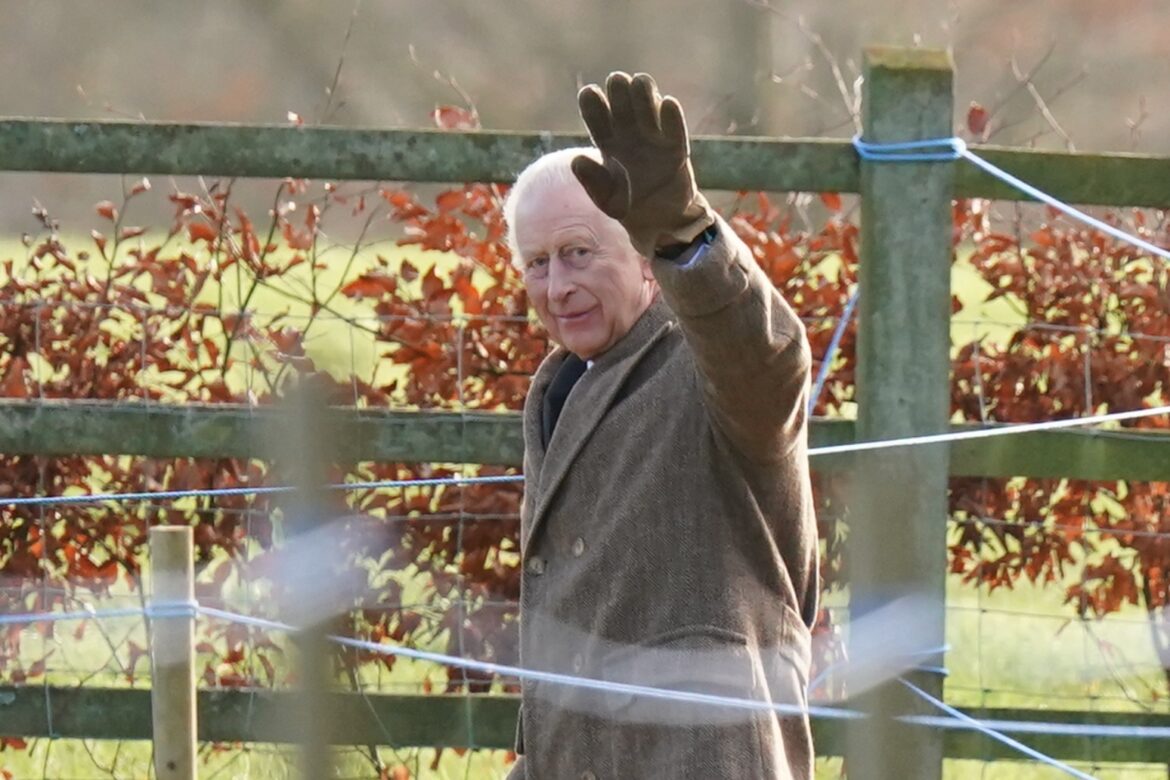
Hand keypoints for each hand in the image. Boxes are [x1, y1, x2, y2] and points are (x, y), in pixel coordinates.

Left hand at [572, 72, 714, 257]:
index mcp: (608, 144)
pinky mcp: (676, 150)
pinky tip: (668, 103)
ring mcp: (654, 140)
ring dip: (644, 95)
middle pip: (623, 105)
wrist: (661, 223)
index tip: (589, 93)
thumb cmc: (630, 208)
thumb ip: (592, 182)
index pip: (597, 117)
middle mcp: (630, 135)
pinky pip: (675, 130)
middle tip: (617, 81)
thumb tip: (576, 161)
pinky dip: (672, 117)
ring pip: (648, 108)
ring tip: (639, 84)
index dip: (593, 104)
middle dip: (620, 91)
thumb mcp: (607, 200)